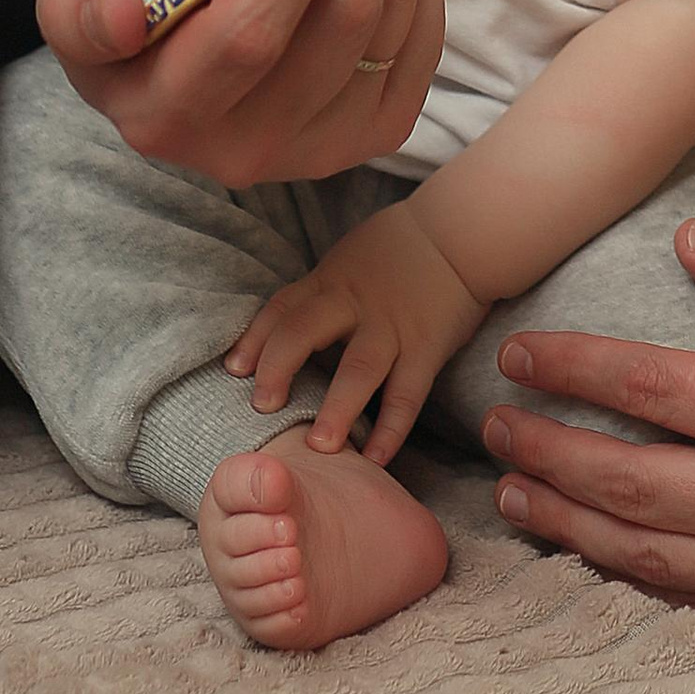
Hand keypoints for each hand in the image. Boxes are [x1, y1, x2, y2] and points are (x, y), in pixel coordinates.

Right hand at [37, 0, 447, 186]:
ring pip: (389, 18)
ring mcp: (321, 150)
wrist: (184, 47)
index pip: (248, 38)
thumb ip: (77, 4)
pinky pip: (424, 31)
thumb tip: (123, 9)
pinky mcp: (379, 132)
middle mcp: (244, 152)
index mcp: (163, 116)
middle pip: (340, 21)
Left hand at [227, 199, 487, 466]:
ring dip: (338, 408)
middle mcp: (354, 303)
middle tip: (261, 407)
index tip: (234, 369)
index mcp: (331, 281)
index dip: (255, 338)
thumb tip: (283, 332)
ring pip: (359, 368)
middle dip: (279, 367)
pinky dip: (392, 428)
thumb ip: (320, 293)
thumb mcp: (349, 259)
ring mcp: (391, 327)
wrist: (459, 234)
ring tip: (318, 447)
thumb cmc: (398, 248)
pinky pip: (407, 393)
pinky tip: (376, 459)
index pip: (282, 307)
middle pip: (306, 331)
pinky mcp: (426, 348)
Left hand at [481, 227, 694, 632]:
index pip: (654, 394)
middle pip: (635, 490)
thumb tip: (692, 245)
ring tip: (525, 502)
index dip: (575, 372)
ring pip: (663, 567)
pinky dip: (655, 591)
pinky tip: (620, 568)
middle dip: (552, 458)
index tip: (519, 353)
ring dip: (583, 532)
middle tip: (495, 431)